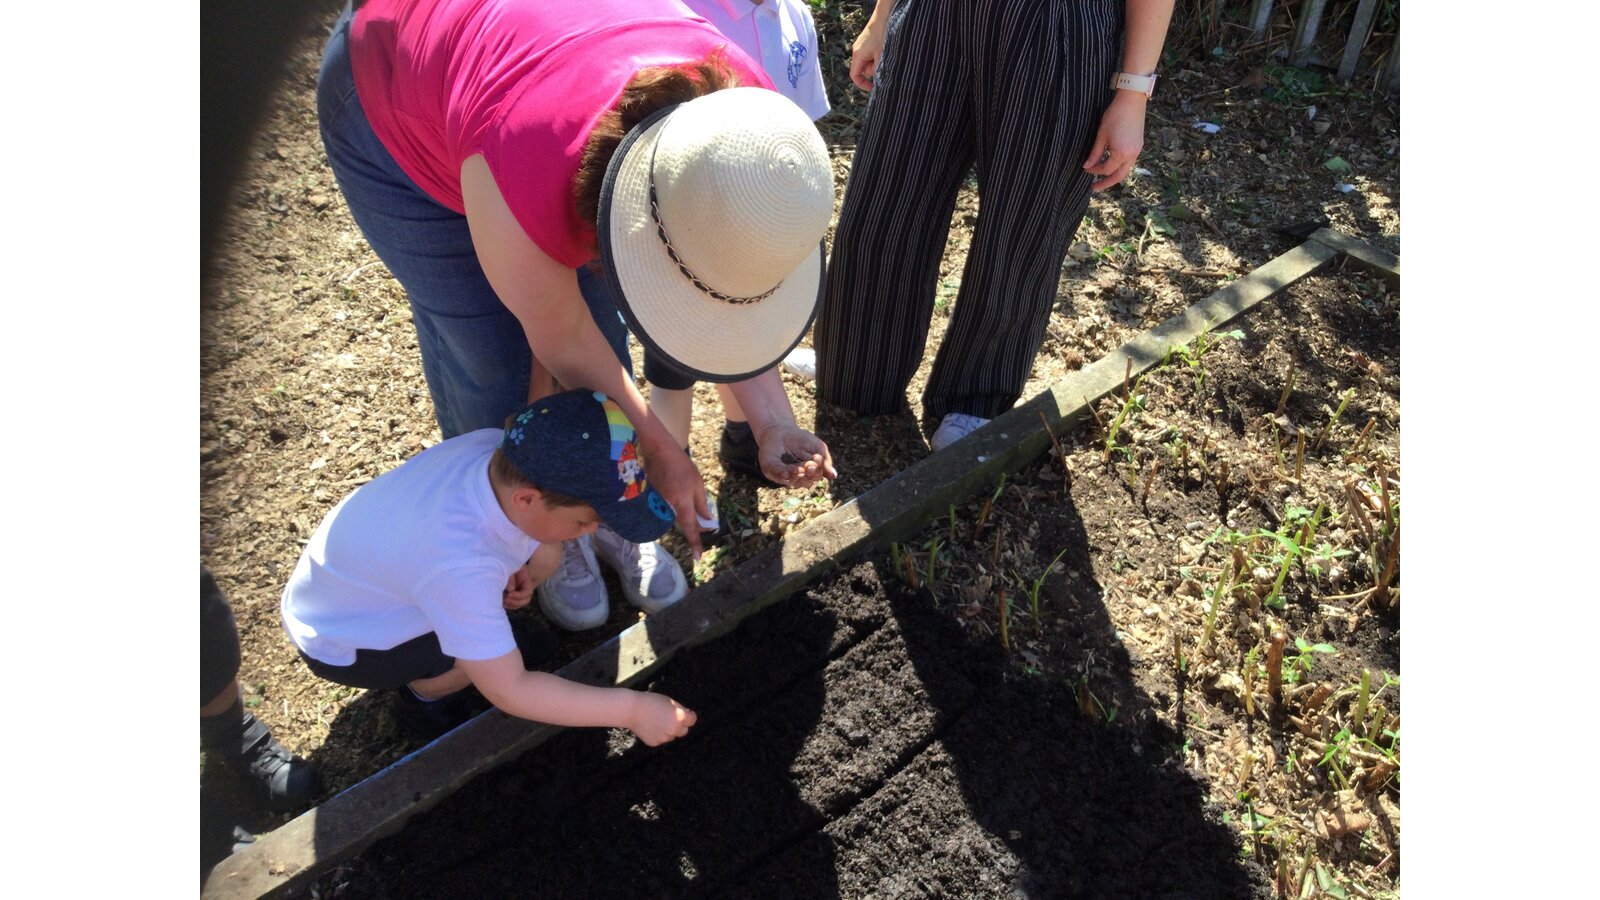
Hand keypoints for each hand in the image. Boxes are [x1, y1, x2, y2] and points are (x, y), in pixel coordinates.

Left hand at [502, 566, 532, 609]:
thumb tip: (511, 590)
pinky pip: (513, 604)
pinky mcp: (511, 594)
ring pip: (519, 603)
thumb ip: (511, 578)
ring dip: (511, 605)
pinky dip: (508, 605)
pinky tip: (501, 602)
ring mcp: (517, 591)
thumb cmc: (503, 564)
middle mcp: (523, 586)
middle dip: (516, 602)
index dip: (519, 595)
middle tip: (506, 599)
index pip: (528, 591)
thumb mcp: (508, 568)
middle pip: (526, 599)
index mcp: (525, 579)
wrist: (497, 562)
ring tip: (502, 601)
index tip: (509, 594)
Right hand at [627, 693, 696, 746]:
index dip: (690, 715)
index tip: (687, 713)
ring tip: (657, 720)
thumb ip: (680, 709)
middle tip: (670, 717)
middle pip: (683, 731)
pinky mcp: (654, 743)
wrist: (631, 710)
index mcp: (680, 718)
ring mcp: (664, 738)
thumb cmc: (651, 701)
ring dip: (668, 730)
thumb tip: (687, 715)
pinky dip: (658, 734)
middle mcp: (674, 730)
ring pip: (671, 735)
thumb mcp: (670, 701)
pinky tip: (650, 726)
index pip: (692, 720)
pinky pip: (660, 739)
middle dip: (680, 725)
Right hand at [642, 440, 709, 558]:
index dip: (694, 542)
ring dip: (686, 519)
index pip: (689, 527)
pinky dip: (676, 513)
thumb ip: (701, 504)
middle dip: (695, 528)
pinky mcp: (652, 501)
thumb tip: (707, 521)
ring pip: (675, 519)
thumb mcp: (697, 483)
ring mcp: (658, 504)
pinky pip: (667, 512)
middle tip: (707, 524)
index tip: (698, 557)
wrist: (656, 451)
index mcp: (681, 501)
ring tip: (696, 512)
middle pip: (683, 524)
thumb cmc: (680, 465)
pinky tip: (681, 504)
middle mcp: (668, 506)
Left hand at [755, 423, 837, 488]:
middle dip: (808, 474)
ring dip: (797, 476)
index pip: (815, 476)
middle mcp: (796, 477)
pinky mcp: (771, 471)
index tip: (817, 458)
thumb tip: (834, 476)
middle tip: (809, 465)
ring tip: (799, 469)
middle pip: (805, 481)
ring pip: (792, 481)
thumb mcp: (817, 447)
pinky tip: (787, 473)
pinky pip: (777, 475)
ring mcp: (783, 476)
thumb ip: (825, 460)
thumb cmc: (801, 440)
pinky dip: (783, 475)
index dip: (817, 470)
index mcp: (808, 473)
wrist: (780, 429)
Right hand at [850, 20, 888, 90]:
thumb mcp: (881, 55)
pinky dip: (878, 55)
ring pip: (869, 62)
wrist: (884, 17)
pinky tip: (883, 48)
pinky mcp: (867, 42)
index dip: (862, 84)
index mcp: (858, 55)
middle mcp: (857, 51)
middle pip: (864, 69)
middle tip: (884, 62)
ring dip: (877, 61)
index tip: (873, 87)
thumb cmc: (882, 35)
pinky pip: (871, 54)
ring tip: (884, 52)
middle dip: (874, 69)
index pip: (855, 75)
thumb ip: (878, 70)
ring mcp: (862, 46)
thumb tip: (879, 81)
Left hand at [1081, 92, 1147, 192]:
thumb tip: (1087, 166)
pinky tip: (1111, 164)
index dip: (1095, 171)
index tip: (1086, 169)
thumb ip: (1095, 153)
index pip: (1106, 170)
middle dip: (1106, 183)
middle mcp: (1132, 155)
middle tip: (1095, 188)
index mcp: (1121, 153)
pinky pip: (1129, 161)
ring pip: (1125, 170)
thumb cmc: (1115, 115)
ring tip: (1102, 177)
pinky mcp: (1139, 145)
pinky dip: (1120, 166)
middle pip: (1119, 176)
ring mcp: (1137, 150)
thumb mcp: (1101, 135)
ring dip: (1114, 175)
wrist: (1132, 100)